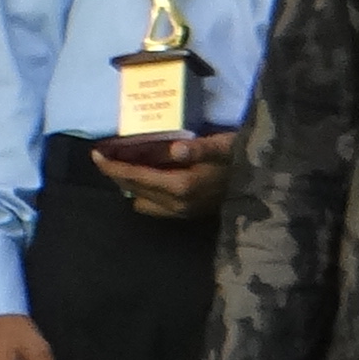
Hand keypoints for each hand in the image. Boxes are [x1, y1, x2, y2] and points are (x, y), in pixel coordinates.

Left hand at [86, 125, 238, 222]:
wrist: (262, 182)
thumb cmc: (240, 157)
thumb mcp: (222, 146)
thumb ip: (199, 148)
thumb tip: (176, 148)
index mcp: (181, 186)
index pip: (136, 177)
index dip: (113, 166)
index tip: (96, 155)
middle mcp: (177, 204)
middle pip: (134, 190)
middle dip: (117, 174)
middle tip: (104, 156)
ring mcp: (182, 212)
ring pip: (142, 201)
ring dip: (130, 185)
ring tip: (123, 163)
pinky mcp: (187, 214)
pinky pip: (155, 206)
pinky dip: (144, 192)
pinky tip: (147, 177)